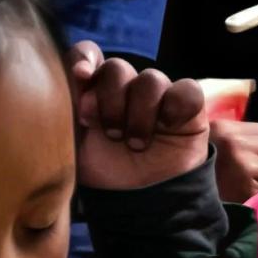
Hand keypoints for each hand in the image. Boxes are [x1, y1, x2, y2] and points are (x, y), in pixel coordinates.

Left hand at [67, 42, 210, 189]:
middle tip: (110, 133)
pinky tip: (167, 127)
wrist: (141, 202)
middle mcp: (126, 89)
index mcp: (94, 92)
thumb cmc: (105, 173)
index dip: (85, 58)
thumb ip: (69, 108)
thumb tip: (78, 76)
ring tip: (136, 144)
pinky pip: (186, 89)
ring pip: (150, 78)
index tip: (80, 76)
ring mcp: (159, 96)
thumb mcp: (74, 143)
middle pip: (117, 67)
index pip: (88, 55)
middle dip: (110, 99)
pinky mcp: (188, 106)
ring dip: (140, 113)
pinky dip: (175, 106)